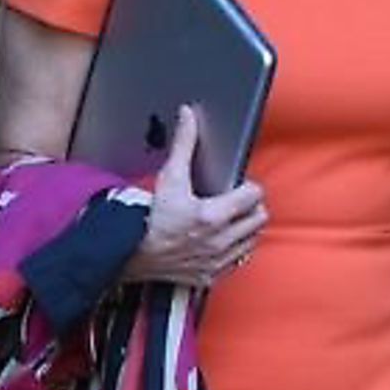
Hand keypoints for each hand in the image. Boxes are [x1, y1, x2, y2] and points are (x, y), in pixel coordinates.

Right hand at [121, 105, 266, 286]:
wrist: (130, 255)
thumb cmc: (150, 217)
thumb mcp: (170, 178)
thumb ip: (184, 145)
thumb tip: (189, 115)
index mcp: (213, 216)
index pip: (255, 195)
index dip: (248, 187)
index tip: (237, 186)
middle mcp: (219, 240)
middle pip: (260, 217)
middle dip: (251, 207)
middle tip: (236, 202)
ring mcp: (218, 260)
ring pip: (253, 238)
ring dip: (246, 228)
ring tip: (229, 219)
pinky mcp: (213, 275)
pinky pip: (240, 260)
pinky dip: (236, 249)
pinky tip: (222, 240)